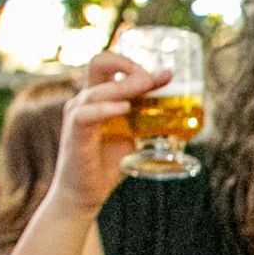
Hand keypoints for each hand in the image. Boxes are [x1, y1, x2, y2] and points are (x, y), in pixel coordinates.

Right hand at [53, 52, 170, 214]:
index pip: (111, 64)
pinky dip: (106, 108)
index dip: (135, 63)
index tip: (165, 76)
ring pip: (97, 89)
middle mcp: (86, 100)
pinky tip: (124, 109)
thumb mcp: (136, 134)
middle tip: (153, 78)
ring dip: (124, 86)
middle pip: (98, 63)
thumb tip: (178, 104)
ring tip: (146, 86)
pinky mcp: (75, 133)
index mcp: (100, 97)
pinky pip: (86, 114)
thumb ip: (149, 117)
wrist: (87, 191)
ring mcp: (77, 114)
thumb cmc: (109, 162)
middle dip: (128, 65)